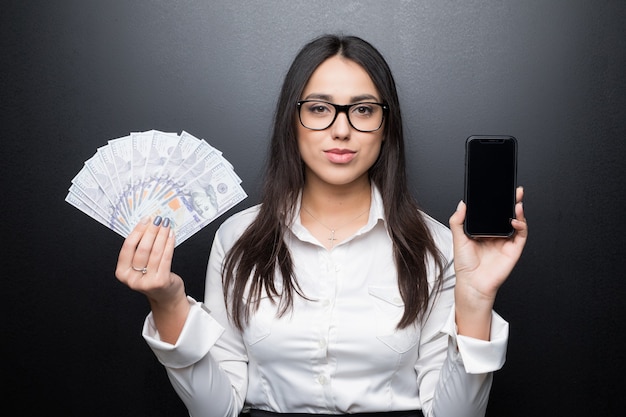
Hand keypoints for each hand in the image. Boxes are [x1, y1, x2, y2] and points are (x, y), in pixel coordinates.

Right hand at [115, 216, 188, 342]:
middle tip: (158, 220)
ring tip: (166, 225)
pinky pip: (166, 258)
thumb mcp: (140, 266)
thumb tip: (147, 226)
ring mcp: (147, 282)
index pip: (128, 248)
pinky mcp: (161, 281)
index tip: (145, 220)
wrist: (166, 296)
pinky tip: (171, 236)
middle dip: (151, 231)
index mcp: (123, 273)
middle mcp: (132, 279)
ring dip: (161, 235)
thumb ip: (139, 250)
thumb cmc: (153, 277)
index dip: (137, 231)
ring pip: (155, 252)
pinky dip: (169, 244)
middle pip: (142, 249)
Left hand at [448, 187, 527, 337]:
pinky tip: (515, 219)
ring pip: (517, 222)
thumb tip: (461, 204)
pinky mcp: (514, 249)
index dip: (497, 201)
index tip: (498, 189)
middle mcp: (497, 234)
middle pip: (507, 214)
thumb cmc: (465, 264)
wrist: (472, 283)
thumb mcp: (458, 238)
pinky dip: (521, 225)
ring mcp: (506, 241)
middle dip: (513, 201)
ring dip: (519, 210)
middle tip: (515, 190)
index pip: (493, 212)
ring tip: (517, 201)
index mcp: (484, 230)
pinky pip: (521, 234)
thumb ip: (458, 220)